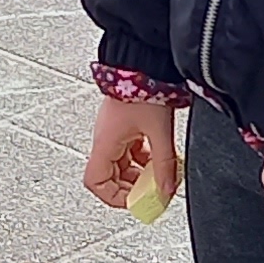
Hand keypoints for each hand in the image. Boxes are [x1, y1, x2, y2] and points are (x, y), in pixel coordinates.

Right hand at [85, 93, 182, 213]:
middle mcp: (106, 139)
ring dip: (140, 173)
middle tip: (154, 191)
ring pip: (123, 164)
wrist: (144, 62)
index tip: (136, 200)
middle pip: (111, 176)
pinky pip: (130, 151)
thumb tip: (167, 191)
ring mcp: (115, 132)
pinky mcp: (125, 124)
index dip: (113, 197)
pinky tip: (160, 157)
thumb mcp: (159, 132)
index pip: (96, 182)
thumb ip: (165, 164)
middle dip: (133, 187)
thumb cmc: (144, 90)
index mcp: (106, 143)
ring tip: (161, 173)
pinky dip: (144, 159)